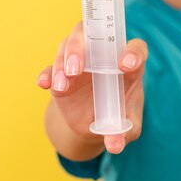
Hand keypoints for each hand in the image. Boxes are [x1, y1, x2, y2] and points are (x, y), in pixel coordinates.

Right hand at [37, 22, 147, 154]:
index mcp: (128, 64)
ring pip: (69, 45)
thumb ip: (125, 132)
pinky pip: (51, 68)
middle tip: (78, 68)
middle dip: (82, 47)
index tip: (126, 65)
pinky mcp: (61, 74)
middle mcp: (104, 55)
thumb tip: (114, 145)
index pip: (136, 48)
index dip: (133, 52)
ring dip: (64, 60)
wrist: (93, 123)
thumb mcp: (128, 126)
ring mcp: (81, 61)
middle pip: (94, 35)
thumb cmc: (118, 116)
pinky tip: (45, 85)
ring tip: (64, 81)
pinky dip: (47, 75)